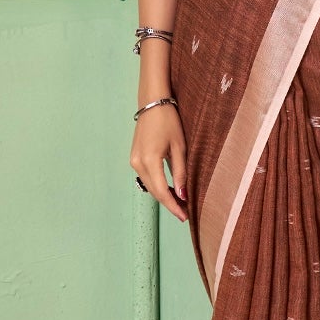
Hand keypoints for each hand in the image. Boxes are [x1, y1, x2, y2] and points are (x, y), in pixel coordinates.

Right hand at [131, 103, 188, 219]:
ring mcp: (134, 161)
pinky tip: (169, 188)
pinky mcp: (134, 158)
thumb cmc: (169, 121)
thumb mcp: (179, 147)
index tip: (184, 217)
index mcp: (149, 160)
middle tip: (185, 212)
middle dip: (169, 203)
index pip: (161, 191)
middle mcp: (137, 163)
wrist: (153, 103)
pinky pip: (146, 178)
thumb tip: (182, 195)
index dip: (173, 206)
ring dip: (163, 195)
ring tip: (180, 202)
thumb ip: (180, 173)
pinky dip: (157, 185)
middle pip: (154, 191)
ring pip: (149, 186)